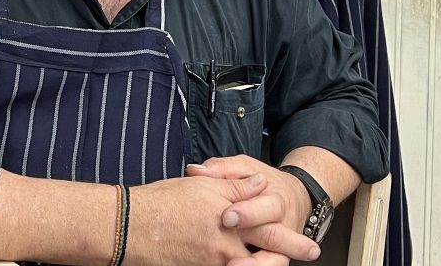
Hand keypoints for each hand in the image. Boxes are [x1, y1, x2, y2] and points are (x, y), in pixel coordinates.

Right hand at [126, 172, 291, 265]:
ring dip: (265, 264)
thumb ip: (234, 185)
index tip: (303, 232)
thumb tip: (259, 183)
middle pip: (268, 251)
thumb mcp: (200, 185)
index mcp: (227, 216)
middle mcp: (225, 244)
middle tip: (311, 252)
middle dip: (291, 251)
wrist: (129, 226)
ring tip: (278, 262)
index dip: (289, 229)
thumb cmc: (161, 202)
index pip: (267, 221)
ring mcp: (213, 262)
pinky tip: (244, 264)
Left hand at [186, 156, 319, 265]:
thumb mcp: (246, 167)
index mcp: (276, 200)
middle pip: (274, 239)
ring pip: (274, 261)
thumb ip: (221, 169)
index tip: (226, 217)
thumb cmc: (265, 182)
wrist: (296, 197)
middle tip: (230, 258)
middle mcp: (283, 225)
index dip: (247, 213)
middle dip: (253, 247)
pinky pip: (267, 265)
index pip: (266, 207)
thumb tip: (195, 171)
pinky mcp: (276, 257)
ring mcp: (282, 246)